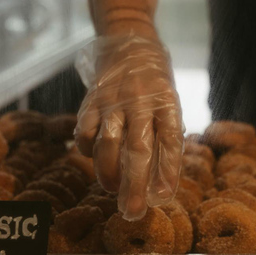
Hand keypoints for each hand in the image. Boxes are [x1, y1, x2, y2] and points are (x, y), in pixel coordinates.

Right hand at [75, 35, 183, 219]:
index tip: (163, 197)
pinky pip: (85, 132)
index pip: (170, 140)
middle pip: (138, 149)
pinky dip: (88, 152)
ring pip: (107, 144)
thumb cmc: (156, 83)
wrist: (130, 43)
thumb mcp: (170, 103)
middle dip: (134, 184)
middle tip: (132, 211)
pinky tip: (95, 159)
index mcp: (167, 101)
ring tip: (112, 190)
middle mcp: (140, 101)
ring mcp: (113, 100)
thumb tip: (161, 183)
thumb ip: (166, 137)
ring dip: (108, 173)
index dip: (167, 171)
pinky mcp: (91, 101)